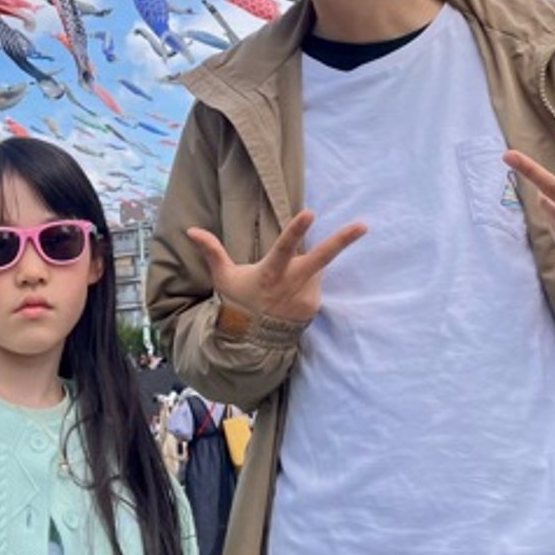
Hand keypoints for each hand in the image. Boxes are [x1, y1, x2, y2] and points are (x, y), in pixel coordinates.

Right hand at [186, 210, 365, 323]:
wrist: (253, 342)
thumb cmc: (238, 302)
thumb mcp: (224, 277)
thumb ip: (211, 251)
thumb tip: (190, 230)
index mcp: (270, 272)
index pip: (284, 247)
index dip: (296, 230)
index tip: (310, 213)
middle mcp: (292, 283)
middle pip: (321, 258)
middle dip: (343, 241)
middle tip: (364, 225)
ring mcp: (306, 296)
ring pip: (314, 268)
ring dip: (305, 266)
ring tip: (283, 282)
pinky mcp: (314, 305)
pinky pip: (314, 284)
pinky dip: (306, 281)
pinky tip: (289, 292)